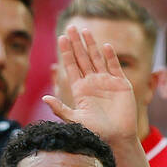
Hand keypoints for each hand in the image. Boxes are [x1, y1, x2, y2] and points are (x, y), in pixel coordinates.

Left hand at [42, 25, 137, 143]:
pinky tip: (104, 46)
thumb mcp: (75, 120)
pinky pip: (115, 67)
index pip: (71, 67)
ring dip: (91, 45)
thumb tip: (44, 98)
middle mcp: (93, 83)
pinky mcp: (121, 84)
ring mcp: (107, 82)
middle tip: (70, 27)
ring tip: (84, 30)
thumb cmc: (95, 133)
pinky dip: (110, 57)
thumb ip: (60, 109)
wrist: (117, 139)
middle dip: (76, 43)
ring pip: (97, 58)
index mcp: (80, 90)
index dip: (67, 52)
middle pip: (83, 58)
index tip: (61, 38)